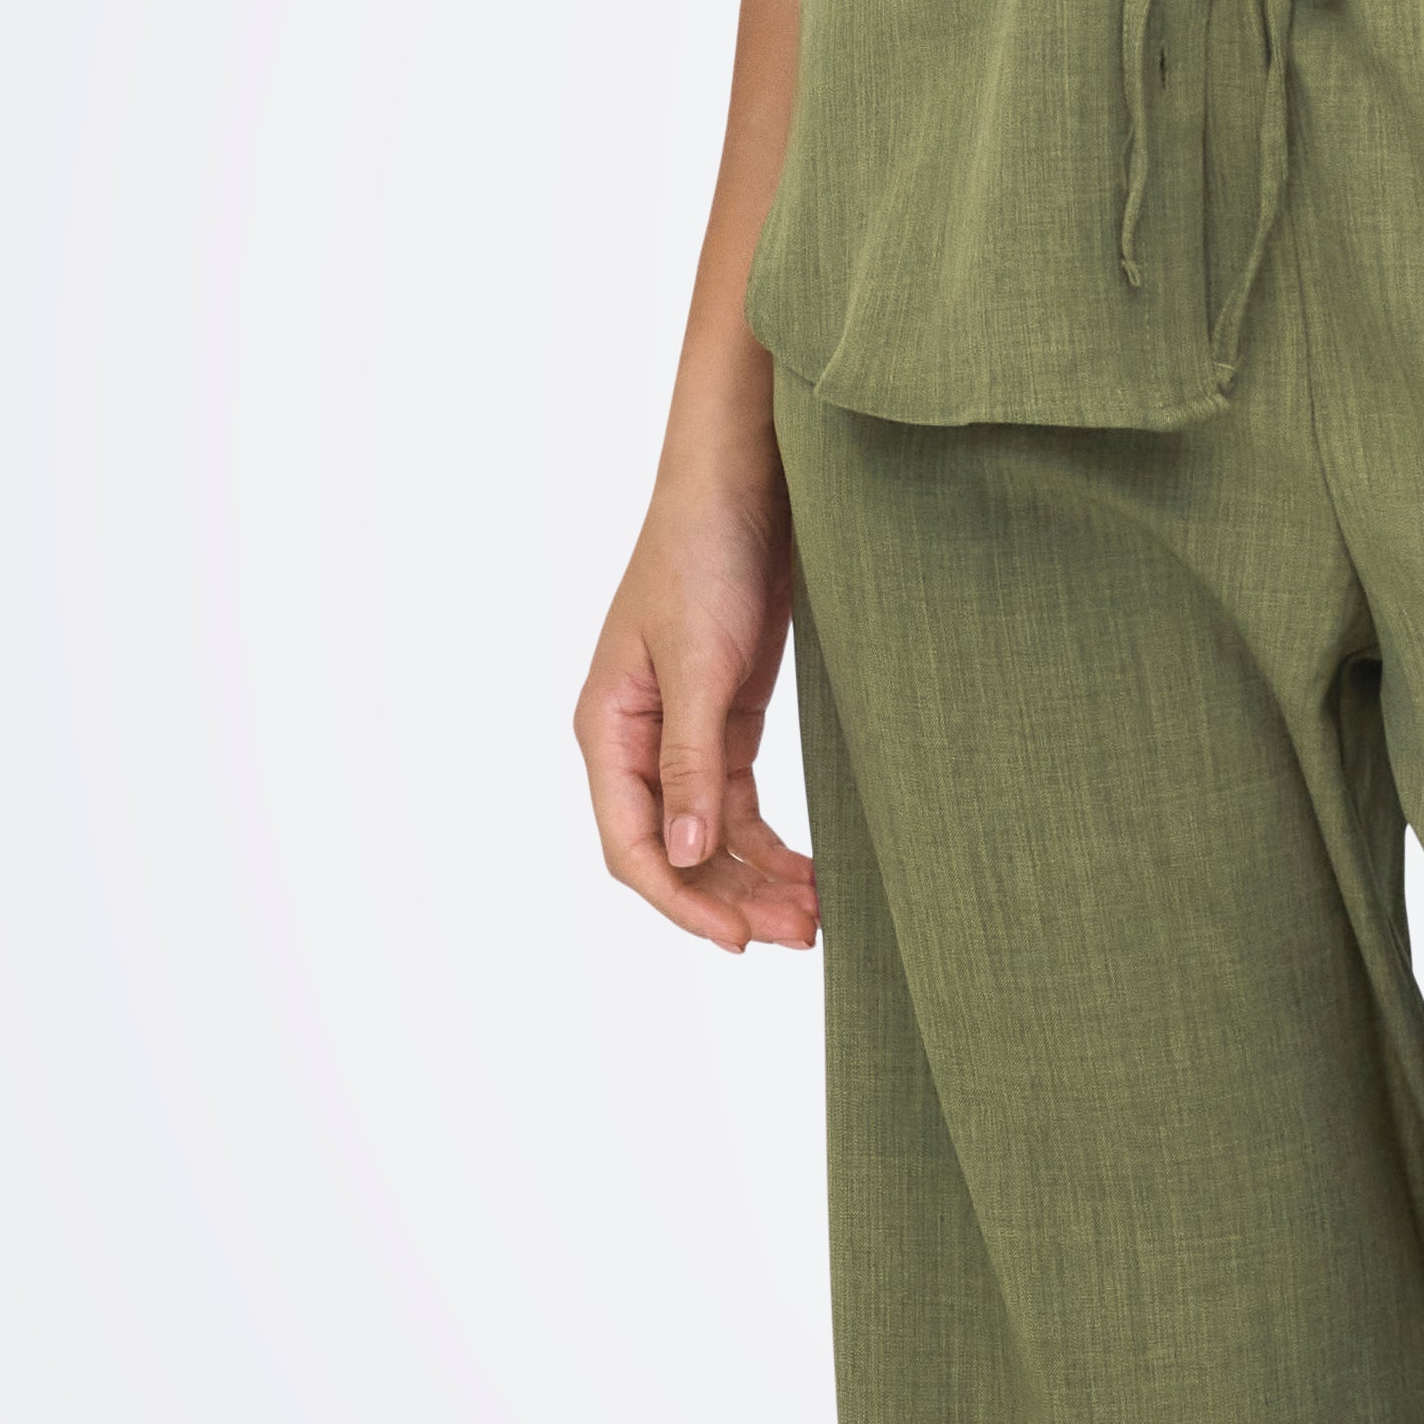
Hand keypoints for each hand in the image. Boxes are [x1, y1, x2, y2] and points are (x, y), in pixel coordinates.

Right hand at [574, 431, 820, 951]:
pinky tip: (810, 870)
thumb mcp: (700, 664)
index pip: (632, 844)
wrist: (743, 484)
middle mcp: (637, 741)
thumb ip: (690, 760)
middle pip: (674, 850)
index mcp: (608, 729)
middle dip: (730, 898)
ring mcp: (681, 732)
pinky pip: (737, 803)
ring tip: (815, 916)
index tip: (737, 940)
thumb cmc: (703, 558)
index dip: (680, 899)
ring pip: (710, 834)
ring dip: (757, 878)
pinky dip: (770, 841)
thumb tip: (683, 854)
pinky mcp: (726, 718)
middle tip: (799, 934)